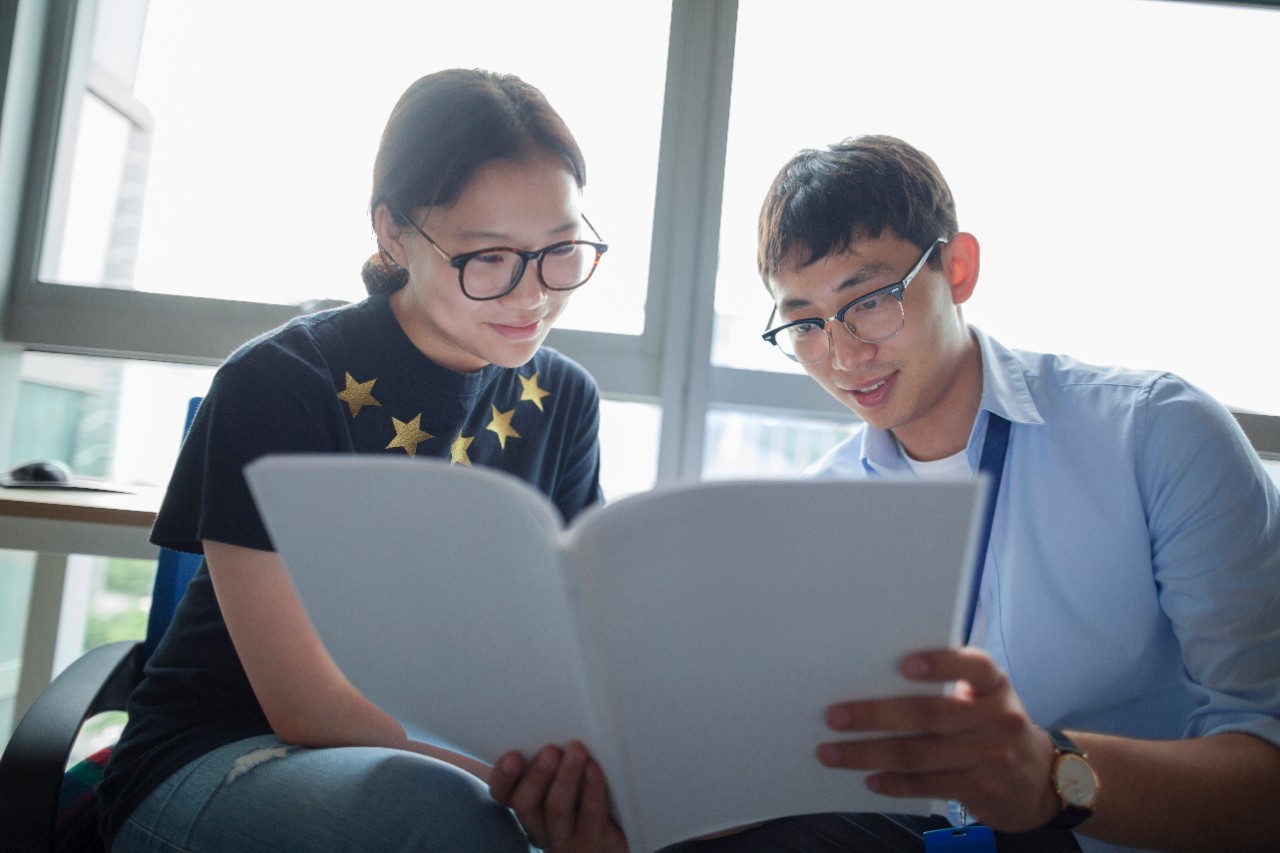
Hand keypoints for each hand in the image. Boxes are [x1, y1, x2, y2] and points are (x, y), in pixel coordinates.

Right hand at [489, 741, 626, 852]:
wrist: (617, 840)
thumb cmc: (588, 796)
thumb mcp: (565, 775)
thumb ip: (552, 754)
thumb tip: (548, 710)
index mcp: (529, 805)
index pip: (503, 793)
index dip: (503, 776)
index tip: (513, 755)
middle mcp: (541, 825)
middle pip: (526, 804)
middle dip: (536, 775)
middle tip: (550, 750)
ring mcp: (567, 837)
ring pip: (557, 811)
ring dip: (565, 778)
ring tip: (576, 751)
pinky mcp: (595, 840)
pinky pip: (590, 817)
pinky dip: (592, 791)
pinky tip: (594, 769)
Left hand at [817, 647, 1061, 831]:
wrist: (1044, 780)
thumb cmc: (996, 724)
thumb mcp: (987, 696)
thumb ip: (950, 684)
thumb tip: (877, 677)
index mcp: (993, 685)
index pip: (972, 667)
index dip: (940, 664)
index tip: (903, 664)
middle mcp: (996, 718)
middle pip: (928, 714)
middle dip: (875, 715)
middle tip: (834, 716)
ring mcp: (989, 756)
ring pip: (918, 754)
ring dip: (869, 754)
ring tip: (832, 753)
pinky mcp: (980, 789)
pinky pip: (927, 784)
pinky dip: (894, 783)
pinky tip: (869, 778)